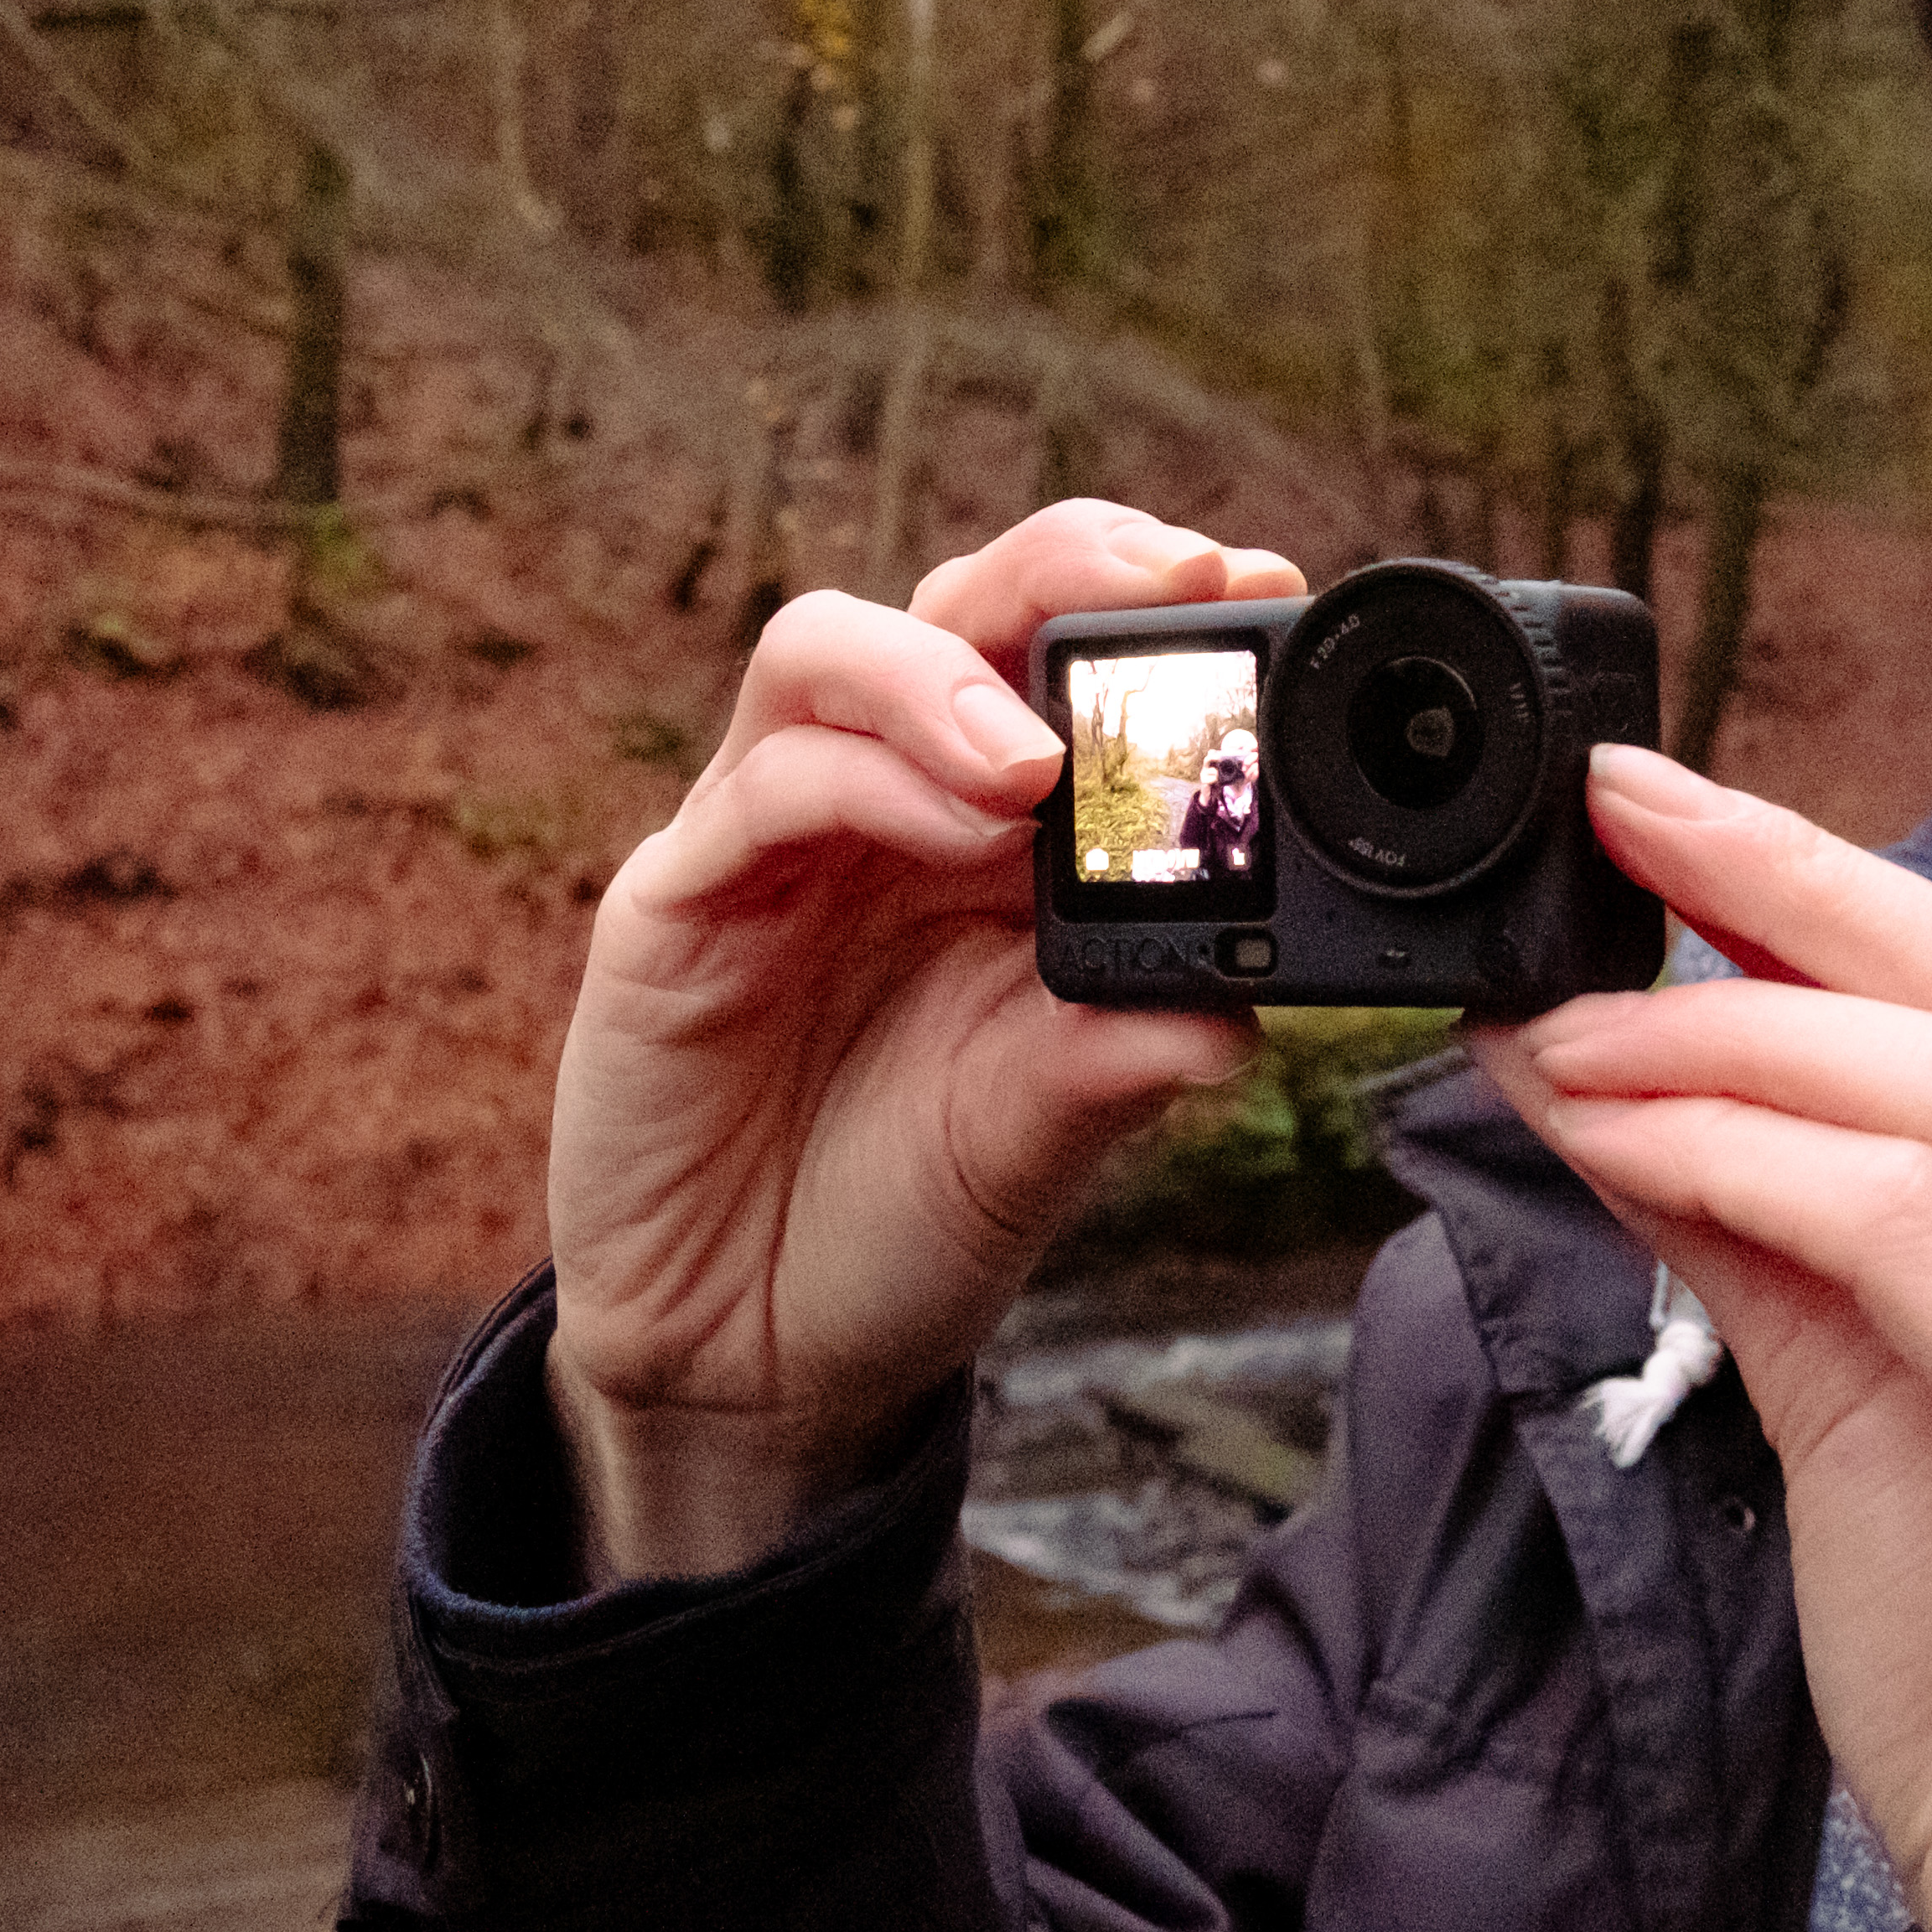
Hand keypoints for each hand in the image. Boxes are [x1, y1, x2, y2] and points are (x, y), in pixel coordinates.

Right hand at [545, 505, 1304, 1583]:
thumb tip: (1248, 1009)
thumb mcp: (1046, 1137)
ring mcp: (768, 845)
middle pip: (953, 600)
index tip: (1261, 586)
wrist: (759, 1367)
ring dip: (950, 675)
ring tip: (1043, 761)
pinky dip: (864, 783)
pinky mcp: (670, 909)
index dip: (1151, 598)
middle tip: (1179, 587)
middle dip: (1069, 565)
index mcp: (990, 835)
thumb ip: (1126, 1051)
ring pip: (828, 651)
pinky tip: (957, 835)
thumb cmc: (904, 1225)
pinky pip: (754, 793)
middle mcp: (881, 804)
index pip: (1059, 650)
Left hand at [1474, 748, 1931, 1931]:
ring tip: (1566, 1026)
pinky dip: (1749, 1161)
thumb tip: (1635, 1049)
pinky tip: (1618, 1136)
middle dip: (1797, 904)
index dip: (1871, 898)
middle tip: (1602, 832)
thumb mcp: (1913, 1436)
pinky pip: (1928, 1243)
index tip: (1681, 820)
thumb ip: (1803, 1241)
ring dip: (1736, 1041)